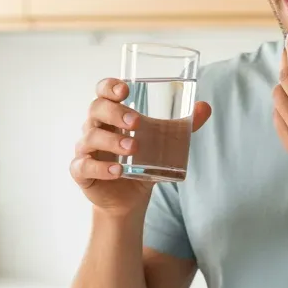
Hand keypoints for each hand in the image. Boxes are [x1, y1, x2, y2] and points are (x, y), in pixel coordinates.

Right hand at [71, 78, 211, 214]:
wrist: (128, 200)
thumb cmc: (140, 162)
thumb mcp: (162, 143)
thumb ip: (181, 126)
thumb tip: (205, 107)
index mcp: (111, 115)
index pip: (103, 92)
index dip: (109, 86)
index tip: (125, 90)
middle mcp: (95, 128)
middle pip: (96, 109)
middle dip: (115, 113)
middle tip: (137, 122)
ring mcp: (86, 150)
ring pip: (91, 137)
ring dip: (112, 141)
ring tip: (133, 149)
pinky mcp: (82, 172)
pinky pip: (84, 166)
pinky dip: (101, 168)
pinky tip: (118, 171)